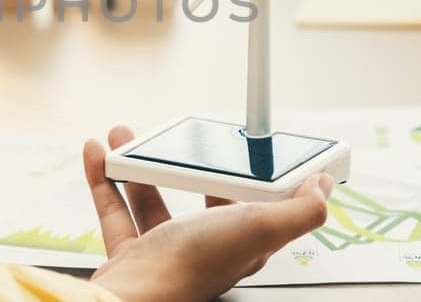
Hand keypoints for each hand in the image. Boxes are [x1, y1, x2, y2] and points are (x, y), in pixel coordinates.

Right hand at [82, 126, 331, 301]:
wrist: (131, 297)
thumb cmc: (192, 266)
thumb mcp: (260, 227)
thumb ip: (298, 210)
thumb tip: (324, 188)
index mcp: (240, 243)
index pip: (254, 205)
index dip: (249, 176)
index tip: (242, 147)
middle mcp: (203, 248)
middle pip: (197, 197)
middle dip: (185, 163)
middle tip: (175, 138)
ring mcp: (163, 252)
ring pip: (150, 201)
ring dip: (137, 165)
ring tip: (125, 135)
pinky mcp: (129, 255)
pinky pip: (113, 211)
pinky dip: (103, 179)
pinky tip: (97, 153)